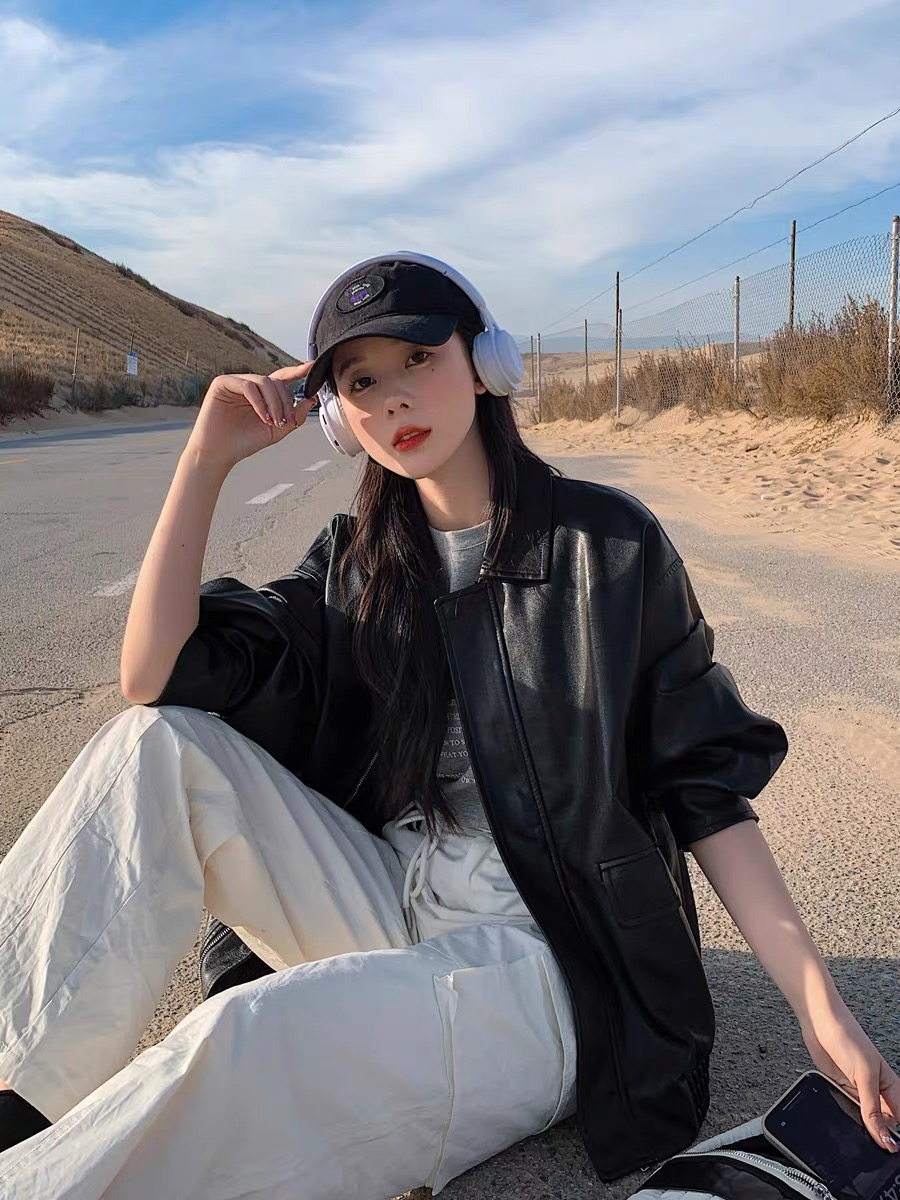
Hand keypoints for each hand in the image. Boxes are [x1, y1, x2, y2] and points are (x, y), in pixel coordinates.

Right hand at [185, 363, 317, 470]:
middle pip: (275, 382)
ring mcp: (236, 382)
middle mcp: (250, 385)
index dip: (296, 371)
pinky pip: (248, 386)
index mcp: (262, 394)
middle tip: (284, 422)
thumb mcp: (277, 430)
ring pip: (264, 382)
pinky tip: (262, 416)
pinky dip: (259, 402)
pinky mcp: (223, 383)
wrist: (219, 453)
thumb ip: (295, 416)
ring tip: (273, 422)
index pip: (281, 378)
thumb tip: (311, 400)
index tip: (311, 367)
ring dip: (274, 403)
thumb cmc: (243, 442)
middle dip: (285, 402)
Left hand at [800, 1001, 899, 1151]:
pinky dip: (844, 1115)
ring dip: (859, 1124)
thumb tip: (884, 1137)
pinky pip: (846, 1109)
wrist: (819, 1022)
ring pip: (863, 1119)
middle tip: (870, 1142)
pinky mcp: (840, 1088)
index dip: (895, 1134)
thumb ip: (872, 1108)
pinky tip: (841, 1116)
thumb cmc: (848, 1037)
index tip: (891, 1148)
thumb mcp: (865, 1075)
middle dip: (877, 1132)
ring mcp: (857, 1090)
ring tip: (855, 1127)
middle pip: (882, 1122)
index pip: (899, 1118)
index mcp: (891, 1085)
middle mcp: (875, 1090)